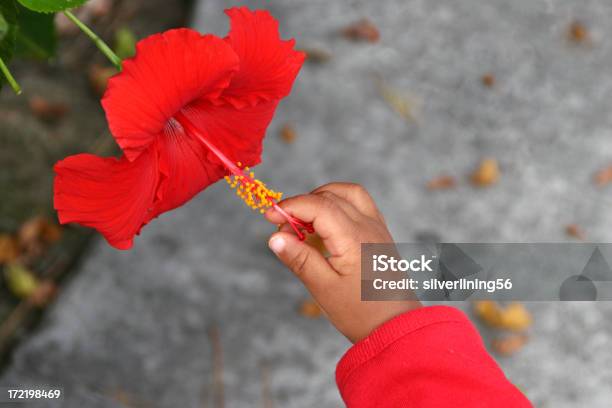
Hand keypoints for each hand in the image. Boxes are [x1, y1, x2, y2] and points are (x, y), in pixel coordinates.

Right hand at [265, 182, 420, 342]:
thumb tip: (275, 238)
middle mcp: (368, 226)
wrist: (396, 326)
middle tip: (284, 229)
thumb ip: (300, 259)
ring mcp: (377, 227)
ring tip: (305, 223)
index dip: (290, 207)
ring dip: (321, 198)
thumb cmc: (361, 313)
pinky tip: (326, 227)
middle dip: (302, 204)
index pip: (317, 205)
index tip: (270, 217)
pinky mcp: (380, 233)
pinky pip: (359, 204)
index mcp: (353, 238)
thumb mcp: (324, 289)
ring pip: (347, 193)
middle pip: (330, 196)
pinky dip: (338, 204)